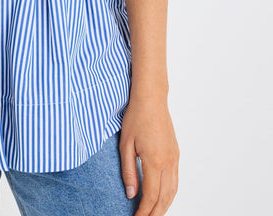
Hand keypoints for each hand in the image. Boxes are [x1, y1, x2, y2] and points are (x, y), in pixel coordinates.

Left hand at [119, 94, 178, 215]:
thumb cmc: (136, 117)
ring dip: (164, 206)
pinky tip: (162, 198)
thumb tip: (131, 194)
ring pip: (173, 191)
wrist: (151, 98)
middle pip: (164, 198)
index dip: (144, 212)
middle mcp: (168, 162)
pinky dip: (170, 194)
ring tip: (153, 213)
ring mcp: (174, 158)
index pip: (151, 196)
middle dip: (155, 213)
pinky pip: (175, 180)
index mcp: (154, 161)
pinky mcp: (176, 153)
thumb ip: (128, 171)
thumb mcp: (125, 144)